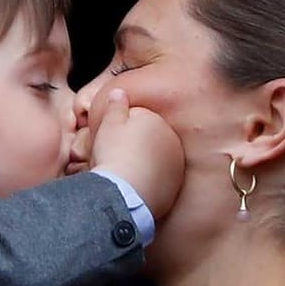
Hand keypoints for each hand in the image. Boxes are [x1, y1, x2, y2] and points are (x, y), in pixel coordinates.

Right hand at [89, 88, 184, 220]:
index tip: (111, 140)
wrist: (123, 193)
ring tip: (126, 173)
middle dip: (136, 144)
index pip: (140, 119)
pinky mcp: (174, 187)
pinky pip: (160, 179)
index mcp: (157, 122)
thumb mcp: (108, 124)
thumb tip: (119, 92)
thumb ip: (116, 105)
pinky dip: (150, 181)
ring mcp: (176, 165)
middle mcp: (173, 142)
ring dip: (145, 163)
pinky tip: (135, 185)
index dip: (121, 128)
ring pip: (157, 159)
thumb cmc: (113, 155)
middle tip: (117, 156)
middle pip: (151, 139)